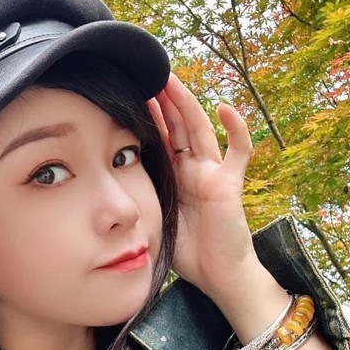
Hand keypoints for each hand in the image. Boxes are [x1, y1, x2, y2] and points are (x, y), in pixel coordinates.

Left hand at [146, 73, 260, 307]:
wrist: (218, 274)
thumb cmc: (187, 251)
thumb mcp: (157, 217)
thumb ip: (144, 197)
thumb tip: (111, 186)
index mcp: (174, 175)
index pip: (160, 137)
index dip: (148, 116)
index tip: (131, 93)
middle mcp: (192, 169)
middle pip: (177, 127)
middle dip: (163, 101)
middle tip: (147, 75)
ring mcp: (212, 173)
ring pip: (199, 130)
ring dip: (186, 105)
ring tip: (171, 80)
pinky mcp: (229, 183)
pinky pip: (238, 152)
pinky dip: (236, 130)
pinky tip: (225, 108)